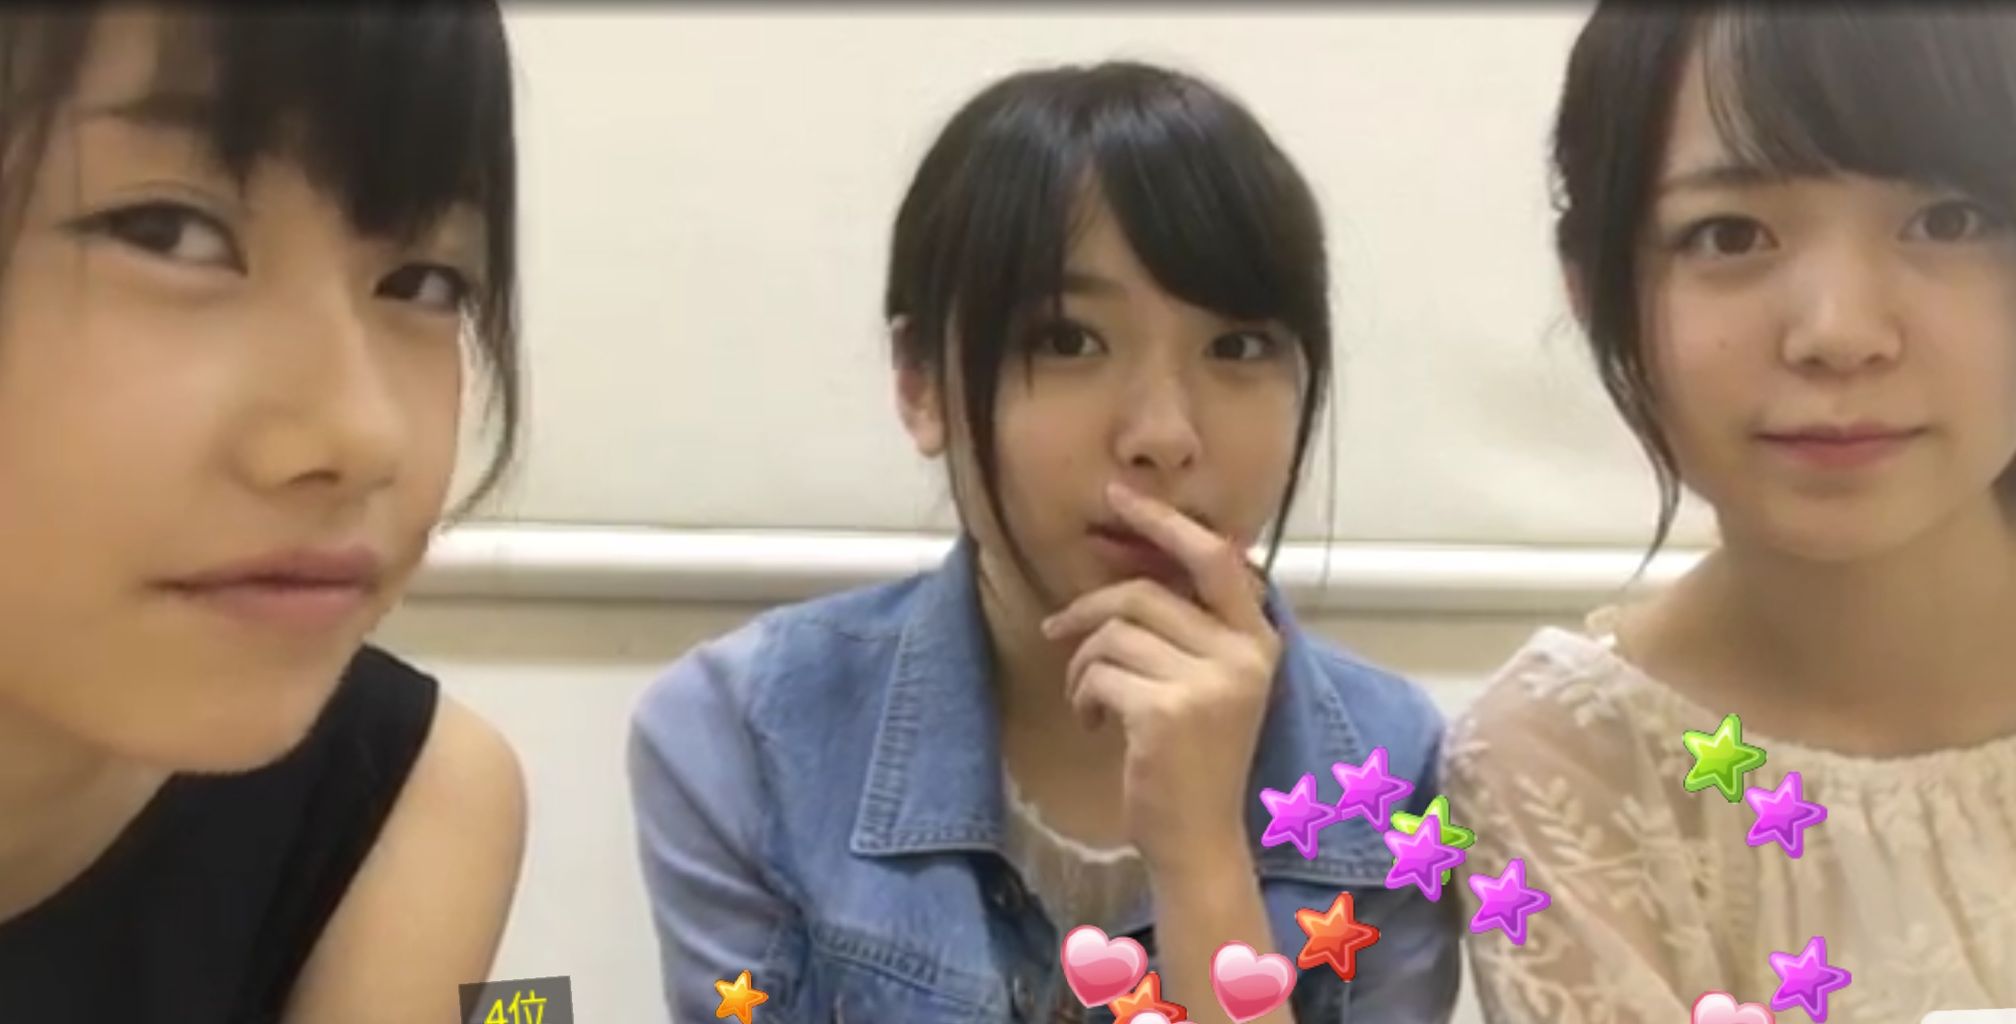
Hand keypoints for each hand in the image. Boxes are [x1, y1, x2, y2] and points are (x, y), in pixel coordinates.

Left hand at [1040, 481, 1279, 877]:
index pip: (1214, 559)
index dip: (1164, 523)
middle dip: (1089, 610)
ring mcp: (1209, 684)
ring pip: (1113, 635)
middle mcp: (1243, 656)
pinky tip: (1095, 724)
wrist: (1198, 839)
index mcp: (1259, 641)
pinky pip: (1099, 674)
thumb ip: (1190, 626)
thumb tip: (1130, 558)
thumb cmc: (1194, 758)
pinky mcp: (1167, 713)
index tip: (1120, 496)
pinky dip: (1083, 696)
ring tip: (1091, 702)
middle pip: (1144, 595)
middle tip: (1056, 630)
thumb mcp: (1212, 683)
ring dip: (1084, 666)